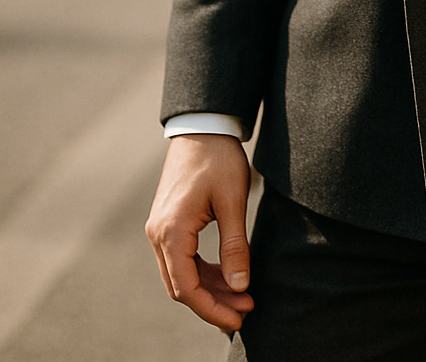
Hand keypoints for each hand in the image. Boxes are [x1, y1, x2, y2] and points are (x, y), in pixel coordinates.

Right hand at [145, 134, 254, 333]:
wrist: (203, 126)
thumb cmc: (219, 159)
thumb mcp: (233, 201)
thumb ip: (235, 246)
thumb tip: (240, 286)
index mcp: (171, 231)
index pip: (186, 288)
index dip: (212, 309)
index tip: (238, 318)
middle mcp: (158, 234)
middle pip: (181, 286)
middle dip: (213, 303)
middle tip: (246, 308)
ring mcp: (160, 228)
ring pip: (180, 274)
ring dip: (209, 289)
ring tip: (242, 295)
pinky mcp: (167, 222)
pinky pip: (181, 258)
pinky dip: (202, 272)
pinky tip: (226, 275)